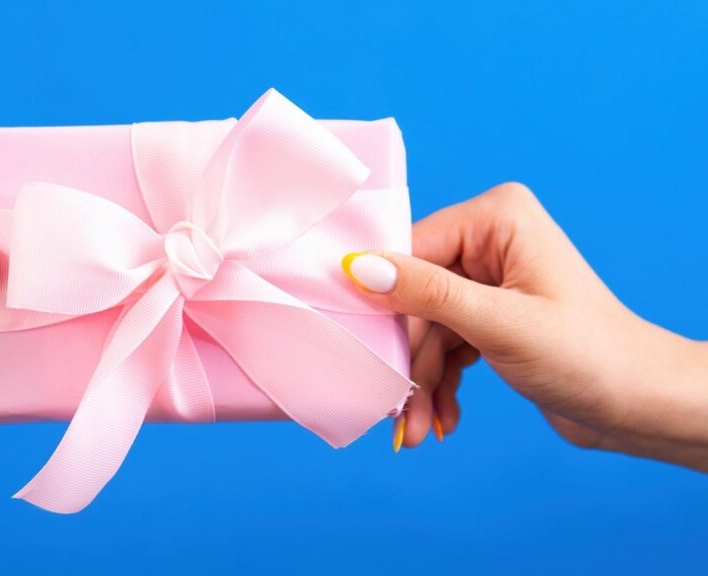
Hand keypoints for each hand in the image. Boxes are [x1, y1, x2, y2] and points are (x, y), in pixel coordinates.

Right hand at [343, 182, 707, 468]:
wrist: (641, 406)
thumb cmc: (590, 356)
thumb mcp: (500, 324)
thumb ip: (427, 294)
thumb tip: (358, 266)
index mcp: (497, 218)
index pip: (413, 250)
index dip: (385, 302)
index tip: (363, 349)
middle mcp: (491, 241)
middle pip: (414, 295)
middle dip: (409, 358)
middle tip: (398, 408)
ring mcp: (489, 280)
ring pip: (426, 328)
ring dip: (421, 381)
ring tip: (416, 429)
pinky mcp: (488, 316)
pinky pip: (444, 345)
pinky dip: (440, 383)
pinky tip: (442, 419)